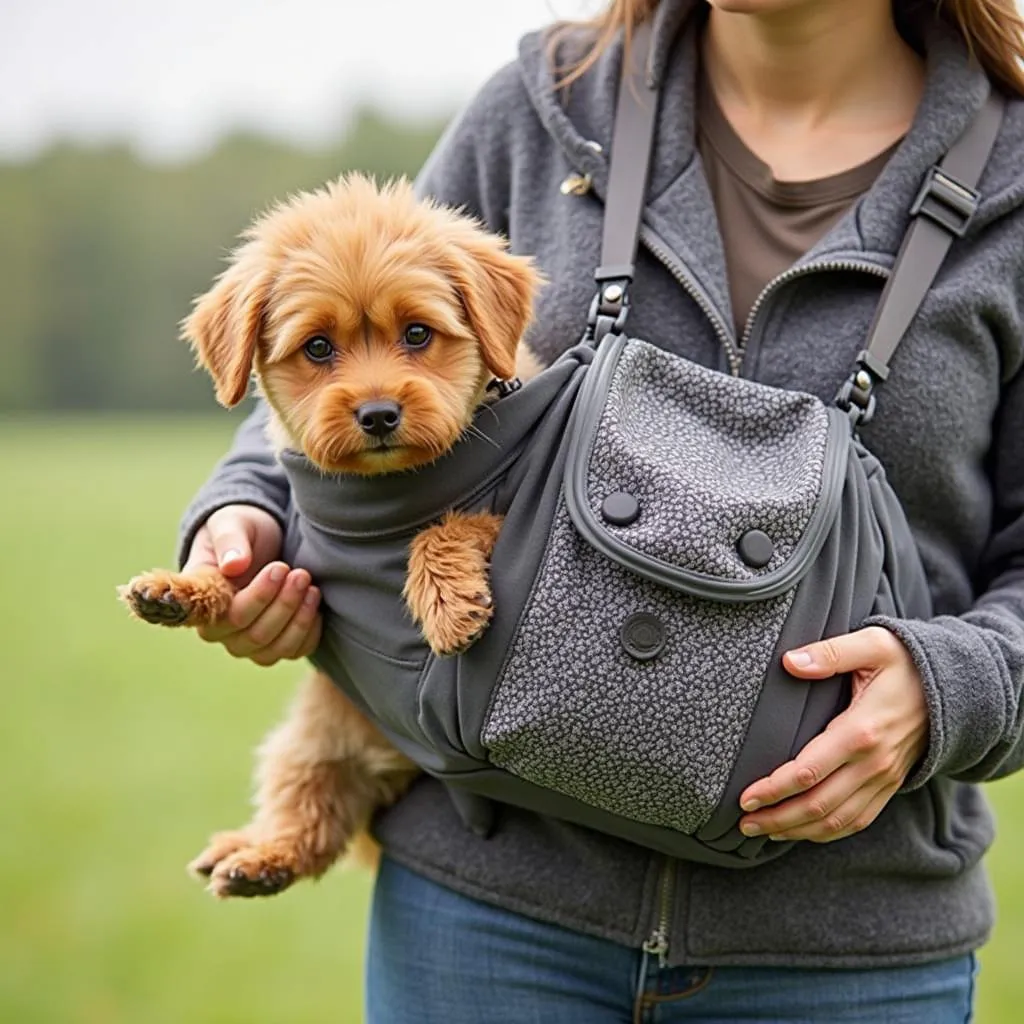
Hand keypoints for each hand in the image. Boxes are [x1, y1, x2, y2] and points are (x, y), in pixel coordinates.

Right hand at [183, 505, 321, 665]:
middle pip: (254, 635)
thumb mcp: (232, 523)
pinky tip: (315, 604)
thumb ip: (230, 540)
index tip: (279, 568)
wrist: (263, 537)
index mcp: (203, 600)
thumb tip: (233, 565)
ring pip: (273, 649)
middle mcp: (221, 630)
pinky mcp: (276, 643)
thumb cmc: (241, 530)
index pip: (227, 615)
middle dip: (283, 604)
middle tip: (301, 574)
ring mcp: (248, 641)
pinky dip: (308, 633)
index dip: (257, 598)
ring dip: (298, 620)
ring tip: (311, 587)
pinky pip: (293, 652)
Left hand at [738, 626, 926, 842]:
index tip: (744, 796)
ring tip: (762, 830)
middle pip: (818, 805)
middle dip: (777, 817)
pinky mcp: (889, 785)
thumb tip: (790, 661)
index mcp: (861, 730)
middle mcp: (874, 763)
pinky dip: (827, 832)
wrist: (955, 686)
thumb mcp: (871, 645)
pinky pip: (857, 820)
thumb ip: (829, 653)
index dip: (773, 788)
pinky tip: (801, 831)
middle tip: (743, 821)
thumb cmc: (905, 662)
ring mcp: (884, 779)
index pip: (808, 771)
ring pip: (836, 820)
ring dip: (797, 830)